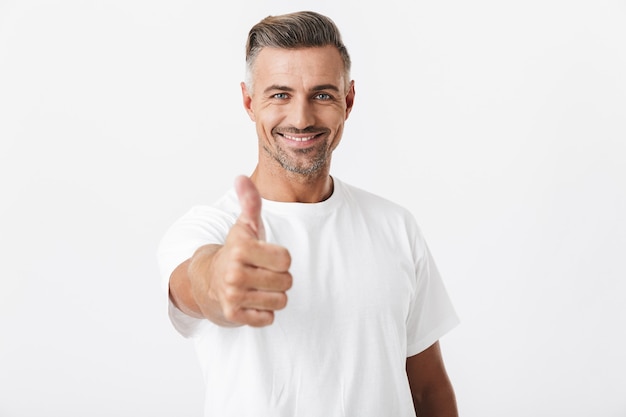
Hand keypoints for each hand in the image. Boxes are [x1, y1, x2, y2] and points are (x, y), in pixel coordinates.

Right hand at [189, 176, 291, 326]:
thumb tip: (241, 178)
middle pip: (286, 281)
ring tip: (258, 287)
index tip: (266, 257)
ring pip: (280, 301)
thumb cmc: (235, 252)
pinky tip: (252, 301)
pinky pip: (267, 318)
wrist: (207, 282)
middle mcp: (234, 273)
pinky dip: (264, 312)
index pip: (286, 259)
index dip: (281, 258)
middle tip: (262, 273)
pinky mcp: (234, 315)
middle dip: (279, 278)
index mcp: (241, 248)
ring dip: (273, 296)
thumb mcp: (244, 226)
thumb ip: (250, 202)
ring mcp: (233, 295)